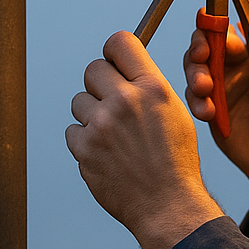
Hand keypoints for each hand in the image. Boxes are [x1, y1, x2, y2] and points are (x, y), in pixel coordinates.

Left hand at [65, 31, 223, 248]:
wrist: (168, 206)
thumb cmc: (175, 162)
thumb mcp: (175, 113)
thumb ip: (148, 87)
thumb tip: (123, 69)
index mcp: (153, 88)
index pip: (119, 42)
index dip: (113, 51)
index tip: (113, 62)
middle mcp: (125, 101)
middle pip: (93, 69)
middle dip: (100, 84)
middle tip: (113, 105)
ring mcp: (102, 125)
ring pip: (79, 101)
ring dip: (91, 116)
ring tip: (114, 137)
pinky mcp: (84, 149)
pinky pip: (73, 131)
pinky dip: (85, 142)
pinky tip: (106, 155)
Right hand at [183, 0, 248, 242]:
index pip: (247, 18)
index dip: (231, 2)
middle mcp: (242, 63)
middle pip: (212, 36)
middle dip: (201, 41)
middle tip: (202, 54)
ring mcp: (225, 84)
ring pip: (197, 62)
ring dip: (195, 71)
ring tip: (205, 89)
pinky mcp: (212, 106)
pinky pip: (194, 94)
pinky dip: (196, 100)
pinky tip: (208, 112)